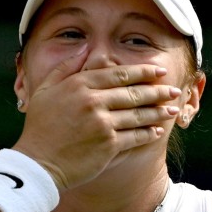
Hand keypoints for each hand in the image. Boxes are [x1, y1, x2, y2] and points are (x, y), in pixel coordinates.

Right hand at [12, 52, 180, 189]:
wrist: (38, 163)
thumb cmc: (40, 127)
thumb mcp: (45, 90)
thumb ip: (66, 67)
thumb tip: (86, 48)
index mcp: (79, 85)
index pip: (118, 74)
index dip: (141, 72)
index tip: (157, 71)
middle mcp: (93, 101)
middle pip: (133, 93)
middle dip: (157, 91)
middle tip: (173, 90)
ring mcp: (101, 123)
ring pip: (137, 114)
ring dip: (158, 111)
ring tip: (173, 109)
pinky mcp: (108, 145)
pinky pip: (135, 136)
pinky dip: (148, 133)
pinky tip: (158, 131)